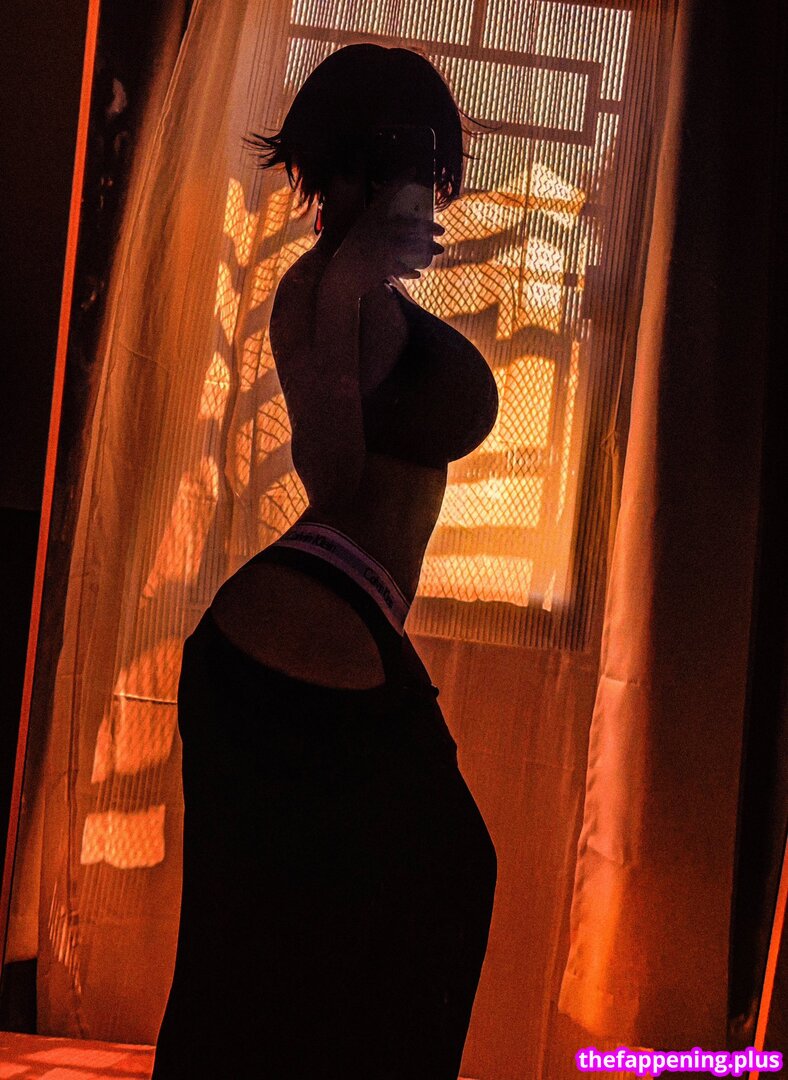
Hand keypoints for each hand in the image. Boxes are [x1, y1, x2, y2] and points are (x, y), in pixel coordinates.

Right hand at [323, 178, 445, 297]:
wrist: (340, 276)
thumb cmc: (348, 252)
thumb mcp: (359, 231)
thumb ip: (374, 225)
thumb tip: (391, 223)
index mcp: (370, 216)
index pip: (387, 192)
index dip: (400, 179)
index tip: (414, 168)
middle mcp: (378, 228)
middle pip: (410, 224)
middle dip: (429, 227)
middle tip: (442, 230)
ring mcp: (383, 247)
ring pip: (412, 245)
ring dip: (429, 248)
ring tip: (440, 249)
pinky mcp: (385, 265)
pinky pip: (403, 267)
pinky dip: (411, 271)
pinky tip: (419, 273)